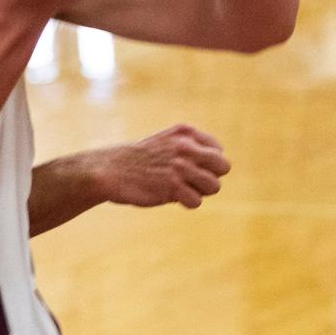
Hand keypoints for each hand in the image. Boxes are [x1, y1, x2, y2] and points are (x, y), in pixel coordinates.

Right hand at [92, 124, 230, 208]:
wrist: (112, 169)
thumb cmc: (142, 159)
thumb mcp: (168, 143)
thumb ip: (193, 149)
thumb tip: (222, 166)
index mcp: (185, 132)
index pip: (218, 150)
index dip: (209, 164)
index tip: (192, 167)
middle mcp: (185, 146)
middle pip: (223, 166)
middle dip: (212, 176)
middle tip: (192, 181)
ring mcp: (180, 165)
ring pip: (214, 186)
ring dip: (199, 191)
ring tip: (180, 188)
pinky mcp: (173, 185)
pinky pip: (197, 201)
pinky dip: (186, 202)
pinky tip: (169, 195)